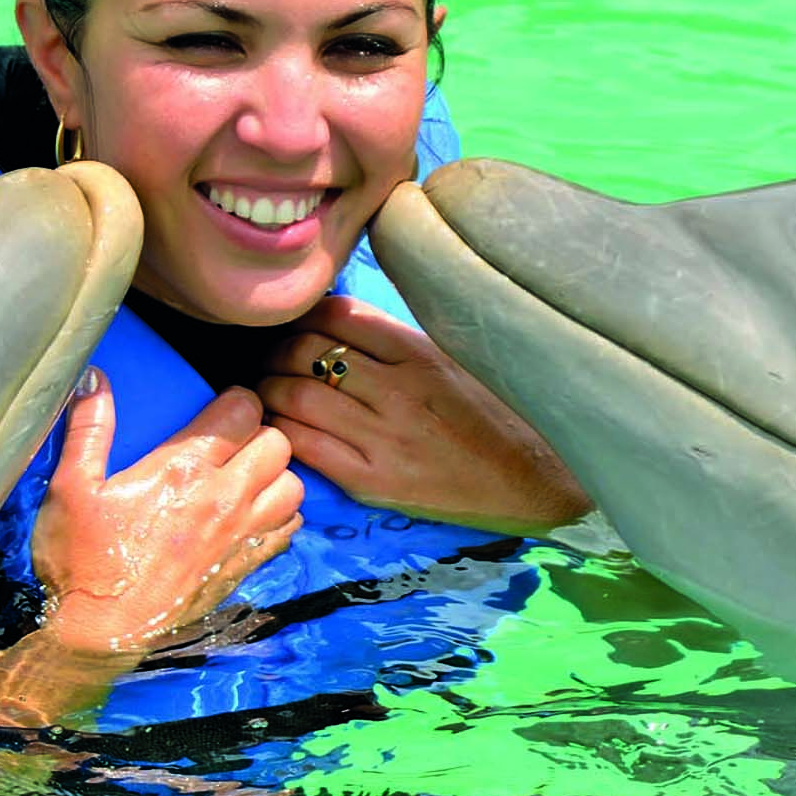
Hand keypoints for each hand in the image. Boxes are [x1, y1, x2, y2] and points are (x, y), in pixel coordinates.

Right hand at [29, 376, 304, 654]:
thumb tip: (94, 375)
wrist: (99, 634)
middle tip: (232, 442)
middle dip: (260, 433)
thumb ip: (88, 427)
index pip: (244, 410)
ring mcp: (239, 537)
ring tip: (247, 478)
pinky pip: (289, 530)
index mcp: (184, 469)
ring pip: (294, 486)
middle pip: (279, 443)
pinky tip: (251, 516)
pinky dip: (280, 516)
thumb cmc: (80, 560)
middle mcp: (224, 499)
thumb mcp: (71, 487)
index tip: (218, 408)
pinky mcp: (245, 567)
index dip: (235, 400)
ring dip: (276, 475)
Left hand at [258, 297, 591, 536]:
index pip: (338, 314)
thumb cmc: (493, 416)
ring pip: (296, 397)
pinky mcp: (373, 480)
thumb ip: (397, 340)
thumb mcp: (453, 359)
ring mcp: (384, 437)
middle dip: (274, 351)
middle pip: (306, 352)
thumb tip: (336, 317)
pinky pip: (306, 447)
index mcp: (419, 352)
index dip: (303, 316)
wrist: (532, 480)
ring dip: (268, 390)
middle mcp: (398, 390)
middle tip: (265, 358)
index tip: (292, 325)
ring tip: (264, 392)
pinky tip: (276, 430)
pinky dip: (280, 432)